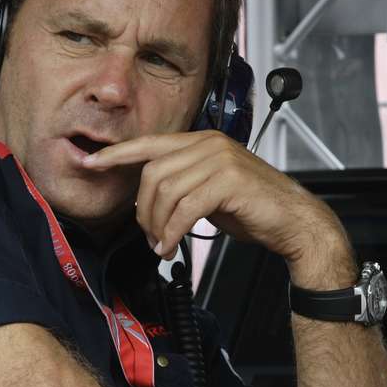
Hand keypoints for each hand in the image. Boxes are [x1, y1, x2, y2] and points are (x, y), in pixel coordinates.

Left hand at [81, 131, 350, 278]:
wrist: (295, 221)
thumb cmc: (253, 207)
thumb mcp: (208, 189)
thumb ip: (180, 184)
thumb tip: (145, 199)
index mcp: (200, 141)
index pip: (149, 143)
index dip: (117, 154)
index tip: (92, 162)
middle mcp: (209, 144)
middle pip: (153, 172)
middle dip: (142, 208)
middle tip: (148, 233)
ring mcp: (220, 160)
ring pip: (167, 191)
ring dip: (157, 224)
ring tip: (162, 243)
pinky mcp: (230, 181)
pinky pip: (186, 208)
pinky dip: (172, 231)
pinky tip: (171, 245)